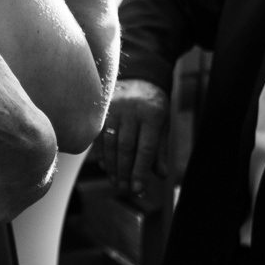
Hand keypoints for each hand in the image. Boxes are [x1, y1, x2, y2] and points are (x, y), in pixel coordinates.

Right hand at [97, 78, 169, 195]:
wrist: (140, 75)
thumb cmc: (155, 104)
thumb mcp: (164, 124)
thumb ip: (161, 148)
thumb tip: (160, 174)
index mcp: (152, 114)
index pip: (146, 148)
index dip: (140, 171)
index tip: (137, 189)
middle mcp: (132, 111)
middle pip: (126, 147)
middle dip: (124, 171)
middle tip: (123, 189)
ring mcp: (115, 107)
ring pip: (110, 142)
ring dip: (111, 165)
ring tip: (114, 182)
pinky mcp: (103, 108)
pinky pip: (100, 134)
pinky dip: (102, 152)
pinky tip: (104, 166)